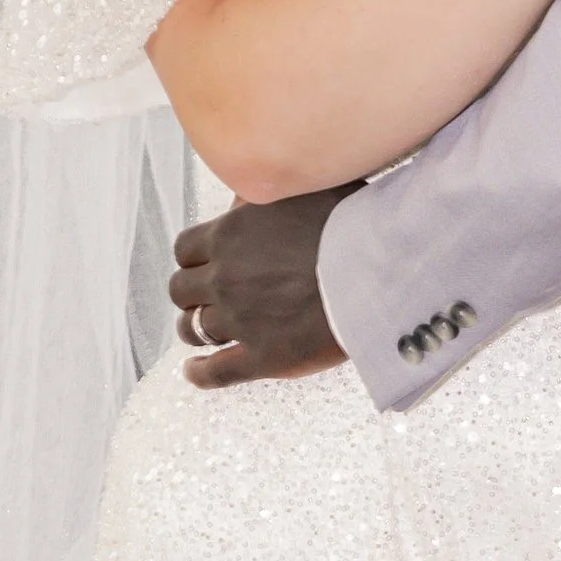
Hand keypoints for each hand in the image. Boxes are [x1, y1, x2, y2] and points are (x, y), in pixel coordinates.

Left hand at [170, 184, 355, 387]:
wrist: (379, 271)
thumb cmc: (351, 223)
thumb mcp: (304, 187)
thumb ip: (267, 192)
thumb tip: (246, 197)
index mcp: (231, 235)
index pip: (185, 249)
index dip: (193, 257)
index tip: (204, 262)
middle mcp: (225, 278)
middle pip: (181, 290)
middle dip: (191, 292)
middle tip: (207, 295)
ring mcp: (240, 321)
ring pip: (193, 329)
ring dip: (195, 328)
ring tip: (203, 332)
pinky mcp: (261, 358)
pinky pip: (215, 372)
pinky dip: (199, 373)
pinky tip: (194, 372)